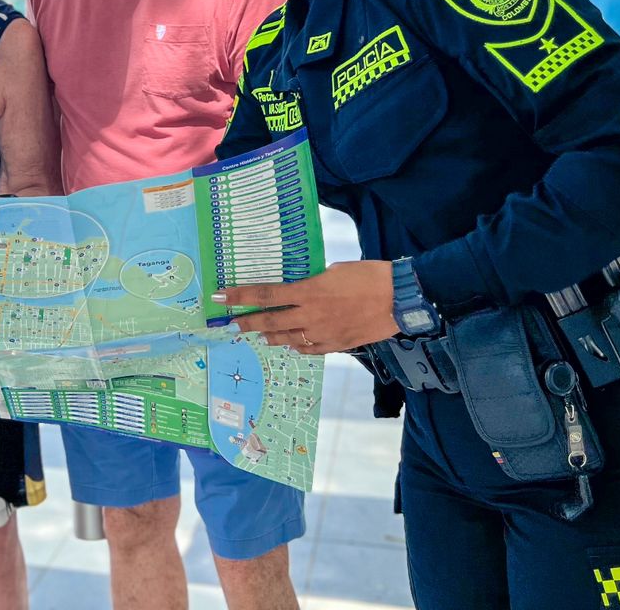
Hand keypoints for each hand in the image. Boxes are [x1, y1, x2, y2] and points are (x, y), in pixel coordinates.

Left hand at [216, 260, 398, 353]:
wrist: (399, 298)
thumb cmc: (368, 276)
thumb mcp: (334, 271)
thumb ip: (313, 284)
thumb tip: (302, 291)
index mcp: (309, 291)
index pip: (266, 294)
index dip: (240, 296)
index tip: (220, 297)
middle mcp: (311, 314)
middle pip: (270, 320)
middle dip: (246, 322)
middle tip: (230, 325)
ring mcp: (323, 333)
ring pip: (287, 338)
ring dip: (270, 335)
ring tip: (258, 334)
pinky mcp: (337, 345)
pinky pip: (309, 348)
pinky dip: (296, 345)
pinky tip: (290, 343)